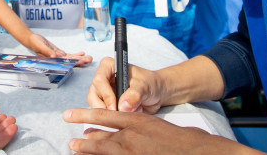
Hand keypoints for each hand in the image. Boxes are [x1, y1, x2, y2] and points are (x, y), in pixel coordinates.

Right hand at [28, 32, 92, 66]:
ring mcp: (58, 57)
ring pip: (71, 59)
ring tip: (89, 57)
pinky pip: (69, 55)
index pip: (65, 63)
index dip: (73, 63)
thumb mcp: (40, 46)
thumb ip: (47, 52)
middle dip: (80, 61)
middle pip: (70, 62)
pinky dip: (75, 54)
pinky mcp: (59, 53)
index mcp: (52, 60)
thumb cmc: (35, 43)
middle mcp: (57, 60)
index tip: (81, 62)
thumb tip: (55, 57)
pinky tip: (82, 53)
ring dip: (80, 58)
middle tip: (90, 59)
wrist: (32, 39)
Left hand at [63, 108, 251, 154]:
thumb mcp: (154, 124)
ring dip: (90, 153)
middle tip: (71, 143)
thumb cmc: (180, 138)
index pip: (103, 116)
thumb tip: (117, 131)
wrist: (197, 150)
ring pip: (104, 153)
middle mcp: (131, 138)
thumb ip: (136, 126)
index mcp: (136, 121)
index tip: (69, 115)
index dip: (84, 115)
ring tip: (76, 151)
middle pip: (100, 139)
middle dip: (84, 141)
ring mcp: (132, 153)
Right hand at [87, 57, 165, 112]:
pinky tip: (128, 114)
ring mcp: (103, 93)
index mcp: (109, 67)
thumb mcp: (145, 86)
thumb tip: (123, 106)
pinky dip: (114, 118)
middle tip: (120, 115)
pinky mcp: (106, 105)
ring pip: (96, 107)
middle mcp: (103, 79)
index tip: (116, 107)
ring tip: (130, 112)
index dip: (106, 95)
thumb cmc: (150, 83)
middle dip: (106, 108)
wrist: (156, 93)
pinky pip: (103, 115)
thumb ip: (135, 94)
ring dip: (112, 114)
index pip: (99, 80)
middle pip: (93, 95)